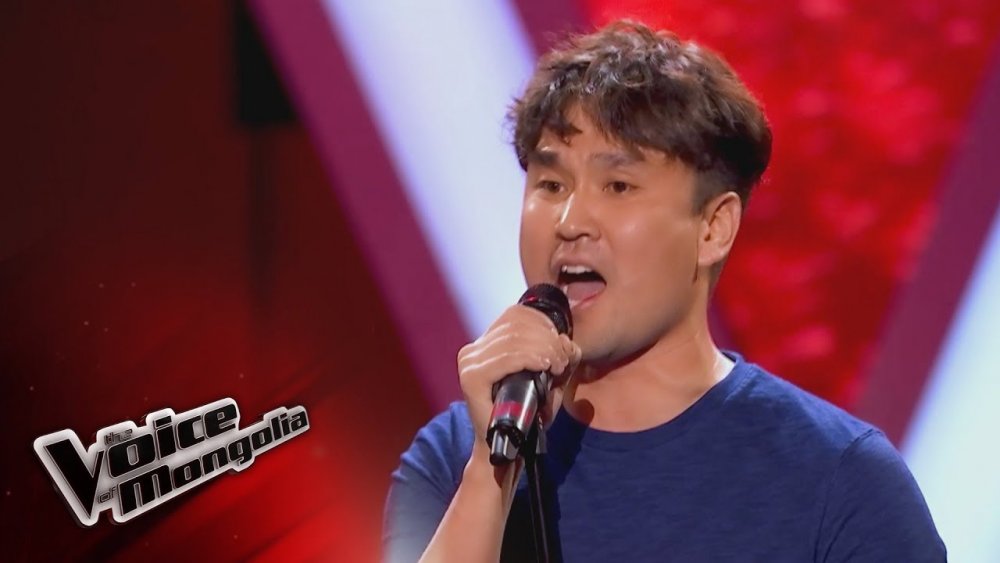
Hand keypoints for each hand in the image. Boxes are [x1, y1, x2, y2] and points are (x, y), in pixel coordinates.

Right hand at [457, 304, 580, 460]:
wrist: (507, 449)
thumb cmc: (526, 415)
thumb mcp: (549, 380)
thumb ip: (560, 356)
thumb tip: (567, 341)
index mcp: (486, 345)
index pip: (516, 315)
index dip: (543, 324)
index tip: (559, 347)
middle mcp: (473, 350)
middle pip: (517, 325)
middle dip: (547, 340)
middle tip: (561, 362)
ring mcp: (469, 363)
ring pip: (514, 340)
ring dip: (544, 350)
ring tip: (556, 367)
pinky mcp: (471, 378)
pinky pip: (507, 357)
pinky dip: (530, 358)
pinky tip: (545, 367)